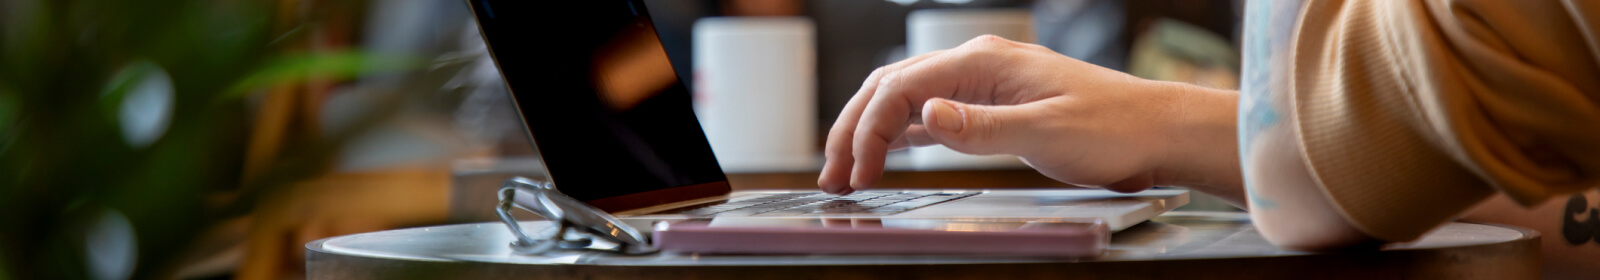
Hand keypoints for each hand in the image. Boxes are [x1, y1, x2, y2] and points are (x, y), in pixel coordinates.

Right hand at [817, 35, 1240, 197]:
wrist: (1156, 130)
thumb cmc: (1112, 128)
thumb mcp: (1047, 133)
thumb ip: (981, 126)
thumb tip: (924, 115)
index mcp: (983, 61)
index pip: (901, 88)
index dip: (868, 131)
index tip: (856, 174)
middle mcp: (976, 64)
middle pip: (890, 88)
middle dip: (854, 129)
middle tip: (831, 175)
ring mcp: (982, 82)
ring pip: (905, 98)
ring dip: (871, 131)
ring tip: (845, 169)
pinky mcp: (992, 104)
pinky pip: (930, 111)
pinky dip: (899, 133)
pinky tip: (886, 154)